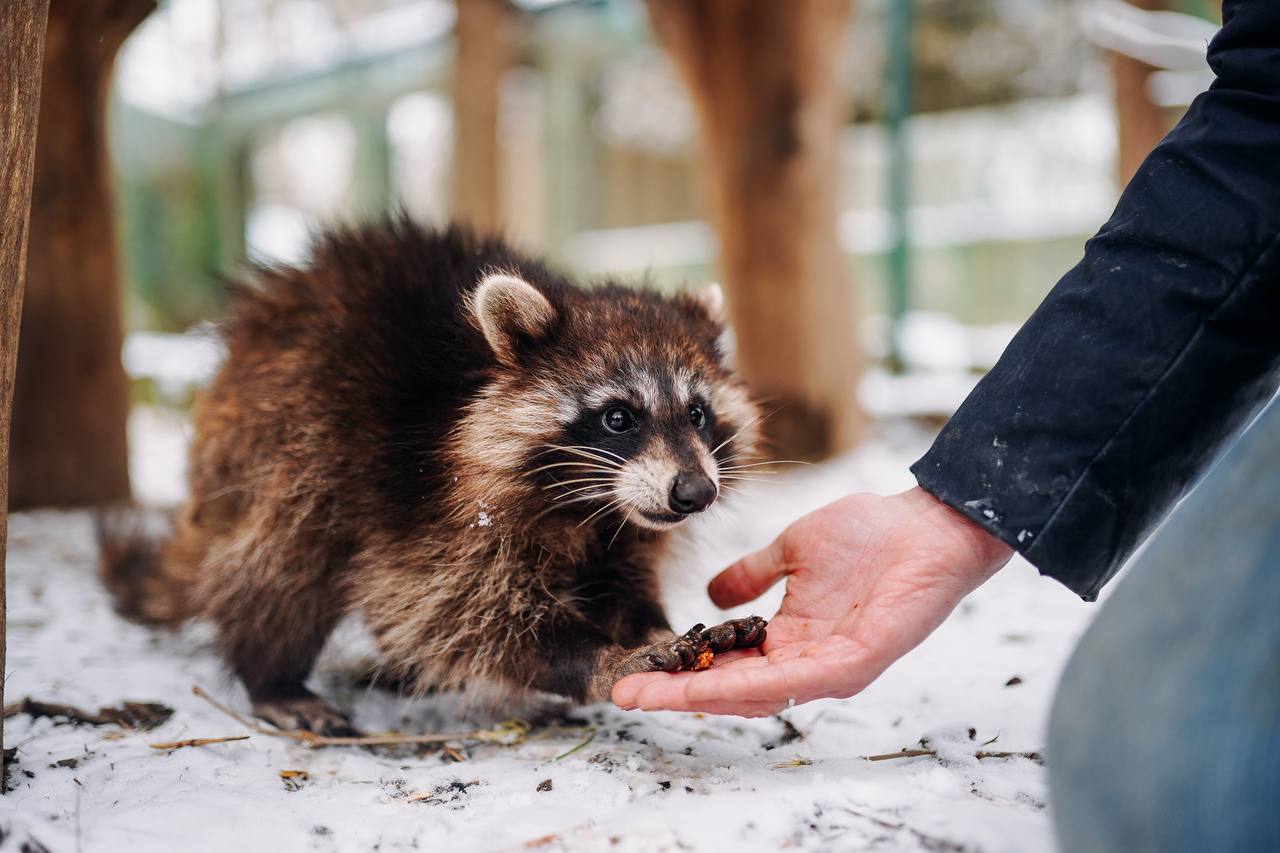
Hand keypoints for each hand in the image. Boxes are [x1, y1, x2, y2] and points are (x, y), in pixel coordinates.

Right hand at [612, 487, 1013, 715]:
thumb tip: (714, 594)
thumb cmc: (872, 534)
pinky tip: (709, 685)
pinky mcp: (855, 662)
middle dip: (676, 693)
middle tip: (626, 693)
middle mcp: (808, 662)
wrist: (926, 523)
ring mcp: (831, 667)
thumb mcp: (792, 551)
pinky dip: (747, 686)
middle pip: (731, 691)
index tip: (636, 671)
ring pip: (755, 696)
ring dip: (699, 696)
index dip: (681, 671)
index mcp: (792, 638)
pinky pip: (794, 683)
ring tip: (651, 693)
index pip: (727, 666)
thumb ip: (754, 575)